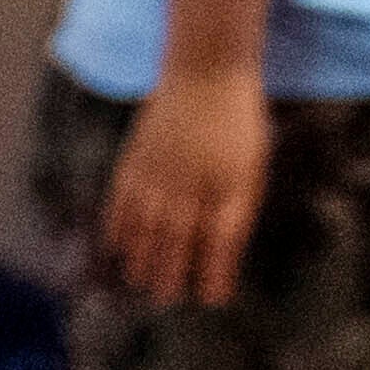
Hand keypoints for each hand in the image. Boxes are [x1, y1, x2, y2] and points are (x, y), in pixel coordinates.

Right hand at [101, 73, 272, 310]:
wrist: (206, 70)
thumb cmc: (237, 120)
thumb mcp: (252, 165)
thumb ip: (236, 206)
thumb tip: (219, 245)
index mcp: (230, 188)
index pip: (220, 244)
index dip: (215, 274)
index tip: (212, 299)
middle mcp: (192, 187)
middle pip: (177, 243)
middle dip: (171, 275)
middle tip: (165, 298)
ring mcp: (160, 175)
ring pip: (146, 229)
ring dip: (141, 259)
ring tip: (139, 281)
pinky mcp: (136, 161)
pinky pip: (122, 204)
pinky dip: (118, 228)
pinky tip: (118, 245)